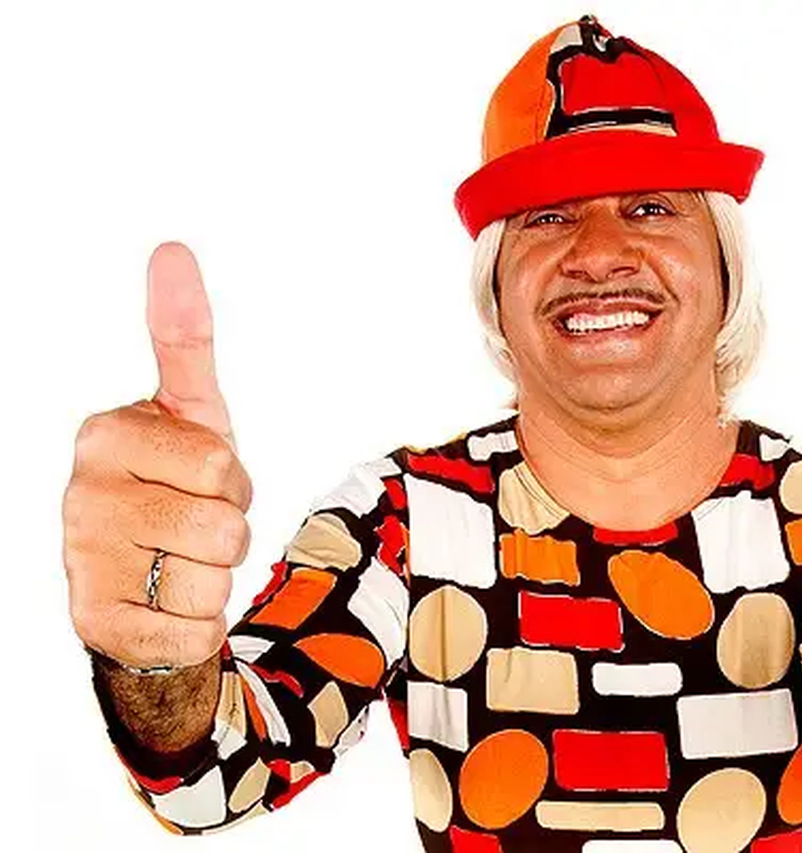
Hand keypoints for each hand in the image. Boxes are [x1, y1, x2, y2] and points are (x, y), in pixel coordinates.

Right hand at [63, 243, 251, 668]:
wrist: (149, 580)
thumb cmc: (179, 487)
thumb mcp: (192, 412)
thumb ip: (183, 339)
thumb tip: (172, 249)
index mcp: (105, 436)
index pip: (219, 463)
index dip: (232, 479)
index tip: (202, 476)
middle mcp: (80, 496)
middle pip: (222, 523)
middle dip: (230, 528)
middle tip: (196, 524)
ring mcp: (80, 562)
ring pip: (211, 577)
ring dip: (216, 575)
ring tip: (181, 561)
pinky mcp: (94, 622)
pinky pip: (194, 626)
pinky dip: (198, 622)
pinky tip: (167, 604)